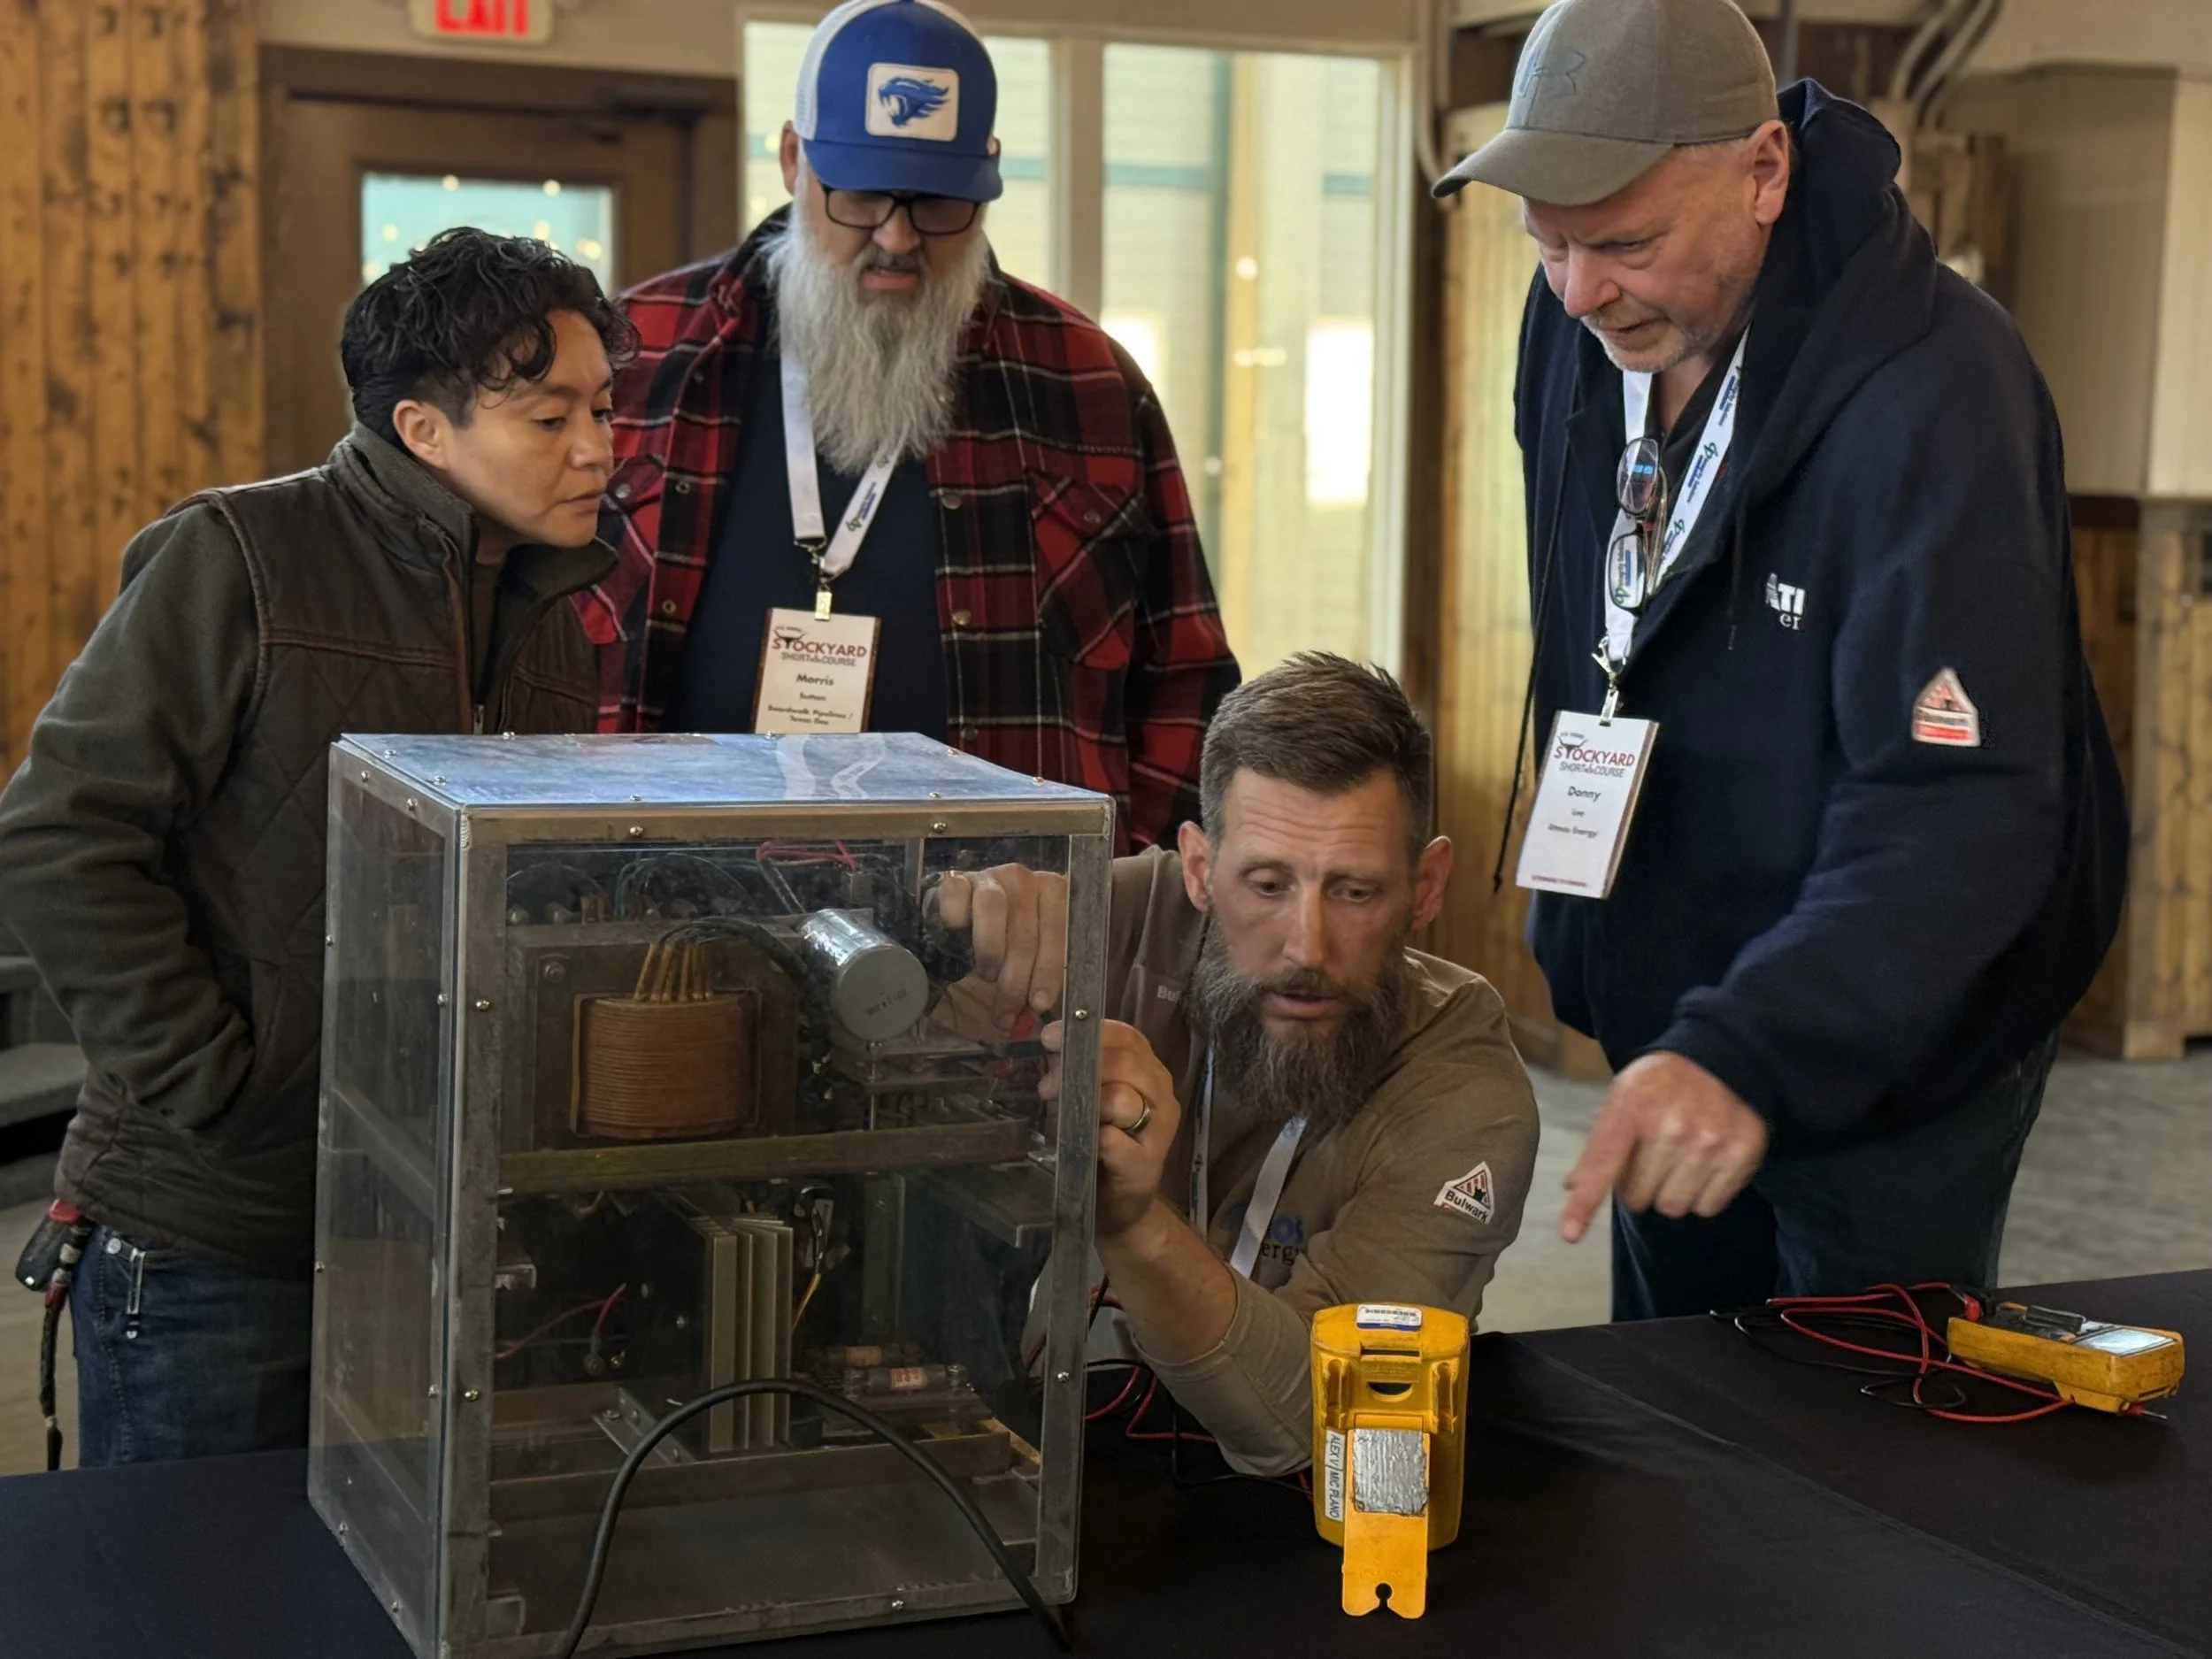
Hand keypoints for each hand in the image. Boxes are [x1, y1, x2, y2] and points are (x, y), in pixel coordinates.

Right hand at [939, 866, 1067, 1034]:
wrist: (969, 917)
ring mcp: (991, 876)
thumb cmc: (1010, 941)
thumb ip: (1041, 983)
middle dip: (1016, 978)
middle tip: (1008, 1009)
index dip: (1049, 970)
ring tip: (988, 976)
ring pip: (992, 909)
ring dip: (990, 951)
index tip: (1039, 1003)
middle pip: (1024, 930)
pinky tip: (959, 939)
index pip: (1058, 930)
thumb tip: (1043, 1019)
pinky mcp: (958, 879)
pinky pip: (956, 896)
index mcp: (1055, 893)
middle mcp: (1025, 879)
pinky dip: (956, 920)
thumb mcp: (1034, 959)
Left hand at [1041, 1017, 1178, 1241]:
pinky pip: (1114, 1141)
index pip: (1128, 1037)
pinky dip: (1093, 1138)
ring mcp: (1159, 1132)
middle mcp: (1162, 1097)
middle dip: (1080, 1067)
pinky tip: (1081, 1141)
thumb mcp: (1090, 1099)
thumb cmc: (1101, 1147)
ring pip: (1123, 1099)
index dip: (1089, 1031)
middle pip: (1126, 1063)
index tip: (1049, 1037)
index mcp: (1150, 1074)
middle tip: (1047, 1086)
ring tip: (1059, 1113)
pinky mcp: (1146, 1166)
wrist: (1120, 1207)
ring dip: (1085, 1102)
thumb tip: (1049, 1040)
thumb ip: (1079, 1070)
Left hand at [1560, 1052, 1768, 1242]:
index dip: (1584, 1203)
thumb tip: (1572, 1187)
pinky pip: (1708, 1206)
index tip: (1569, 1234)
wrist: (1722, 1060)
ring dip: (1670, 1193)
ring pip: (1673, 1206)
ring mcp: (1709, 1140)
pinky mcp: (1742, 1153)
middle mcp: (1671, 1124)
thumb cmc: (1661, 1087)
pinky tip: (1703, 1164)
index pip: (1602, 1163)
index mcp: (1633, 1106)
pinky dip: (1702, 1194)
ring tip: (1677, 1161)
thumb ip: (1599, 1143)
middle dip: (1638, 1187)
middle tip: (1650, 1160)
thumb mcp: (1622, 1097)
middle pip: (1638, 1199)